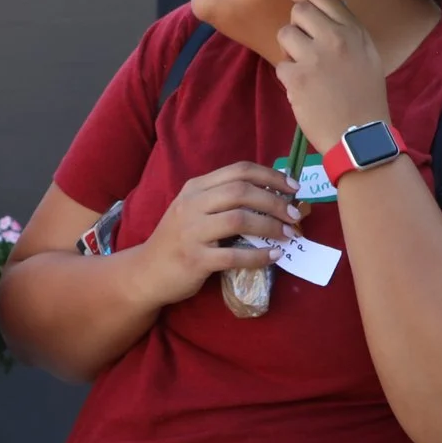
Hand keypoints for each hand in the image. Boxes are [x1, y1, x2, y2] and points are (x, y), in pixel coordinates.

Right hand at [132, 163, 299, 306]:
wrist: (146, 272)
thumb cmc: (178, 240)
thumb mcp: (194, 211)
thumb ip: (223, 201)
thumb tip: (271, 198)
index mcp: (195, 188)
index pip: (239, 170)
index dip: (271, 176)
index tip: (293, 187)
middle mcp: (192, 204)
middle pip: (242, 191)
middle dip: (275, 201)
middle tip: (295, 214)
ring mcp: (192, 232)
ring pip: (239, 220)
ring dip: (270, 226)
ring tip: (289, 234)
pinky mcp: (195, 259)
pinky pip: (233, 255)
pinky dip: (259, 256)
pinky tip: (274, 256)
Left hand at [276, 0, 390, 154]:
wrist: (359, 134)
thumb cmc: (365, 99)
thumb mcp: (367, 56)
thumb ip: (346, 34)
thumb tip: (322, 15)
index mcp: (354, 31)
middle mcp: (335, 38)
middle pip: (298, 11)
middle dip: (296, 26)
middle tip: (304, 46)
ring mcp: (314, 57)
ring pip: (285, 34)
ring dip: (289, 51)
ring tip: (305, 69)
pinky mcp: (297, 78)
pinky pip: (281, 66)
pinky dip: (289, 78)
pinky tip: (304, 91)